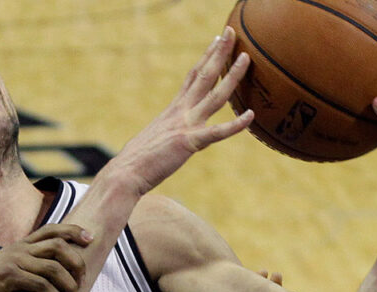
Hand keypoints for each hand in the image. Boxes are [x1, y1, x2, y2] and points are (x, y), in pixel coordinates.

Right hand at [0, 223, 92, 291]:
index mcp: (20, 246)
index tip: (90, 238)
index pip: (52, 229)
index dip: (74, 231)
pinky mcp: (9, 278)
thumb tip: (42, 276)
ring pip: (54, 267)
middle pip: (59, 245)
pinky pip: (42, 285)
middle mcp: (19, 250)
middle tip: (82, 282)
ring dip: (68, 286)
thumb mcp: (5, 272)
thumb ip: (23, 268)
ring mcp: (14, 262)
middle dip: (76, 262)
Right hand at [109, 26, 253, 196]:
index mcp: (173, 110)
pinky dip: (235, 125)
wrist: (126, 173)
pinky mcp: (188, 143)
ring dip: (232, 77)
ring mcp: (185, 126)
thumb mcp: (155, 138)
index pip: (193, 76)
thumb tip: (169, 134)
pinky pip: (217, 133)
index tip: (218, 40)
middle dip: (219, 53)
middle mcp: (181, 112)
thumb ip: (167, 131)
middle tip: (231, 32)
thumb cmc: (138, 161)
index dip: (207, 57)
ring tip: (246, 58)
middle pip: (204, 77)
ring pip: (215, 97)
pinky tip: (250, 116)